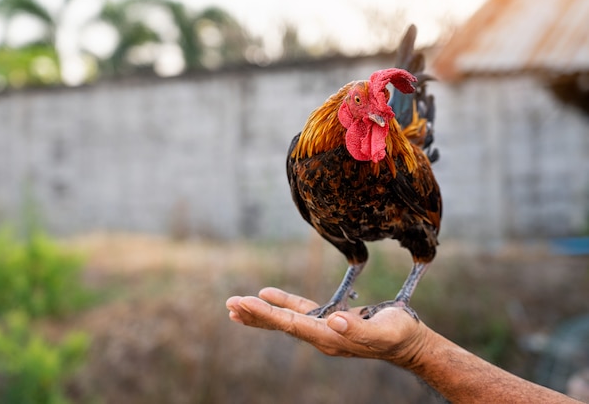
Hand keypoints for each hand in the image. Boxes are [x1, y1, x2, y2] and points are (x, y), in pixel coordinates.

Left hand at [226, 287, 427, 364]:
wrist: (408, 342)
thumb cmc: (399, 335)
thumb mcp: (383, 331)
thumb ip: (358, 328)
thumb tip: (333, 320)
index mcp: (329, 337)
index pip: (291, 324)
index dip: (266, 313)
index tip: (244, 303)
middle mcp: (321, 335)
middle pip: (281, 324)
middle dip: (255, 314)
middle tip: (229, 305)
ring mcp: (323, 329)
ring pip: (285, 319)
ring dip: (261, 312)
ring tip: (236, 306)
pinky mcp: (328, 321)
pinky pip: (299, 310)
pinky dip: (282, 303)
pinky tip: (267, 296)